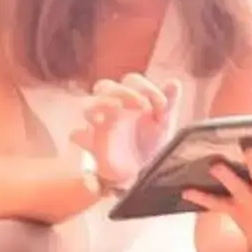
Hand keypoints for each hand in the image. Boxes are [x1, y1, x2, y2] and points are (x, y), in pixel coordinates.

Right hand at [74, 74, 181, 194]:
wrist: (142, 170)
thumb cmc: (152, 141)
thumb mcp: (165, 122)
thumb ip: (169, 102)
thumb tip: (173, 82)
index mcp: (131, 97)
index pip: (131, 80)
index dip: (146, 87)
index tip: (161, 104)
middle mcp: (112, 106)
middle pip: (105, 86)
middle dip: (122, 92)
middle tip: (141, 105)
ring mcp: (99, 124)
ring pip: (87, 105)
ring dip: (99, 105)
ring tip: (116, 109)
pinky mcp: (92, 144)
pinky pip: (77, 135)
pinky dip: (82, 134)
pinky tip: (96, 135)